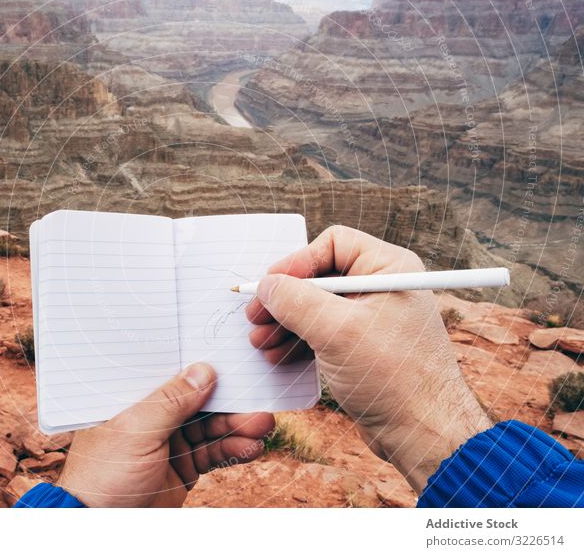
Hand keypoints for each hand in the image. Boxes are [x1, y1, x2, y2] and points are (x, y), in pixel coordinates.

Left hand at [56, 363, 274, 506]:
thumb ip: (171, 401)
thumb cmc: (103, 476)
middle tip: (257, 402)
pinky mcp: (181, 468)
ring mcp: (169, 443)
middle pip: (199, 402)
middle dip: (229, 403)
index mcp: (132, 399)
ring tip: (262, 426)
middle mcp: (152, 418)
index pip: (171, 376)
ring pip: (210, 428)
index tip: (232, 360)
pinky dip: (232, 450)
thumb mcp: (136, 431)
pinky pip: (212, 453)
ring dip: (237, 427)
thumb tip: (203, 371)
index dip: (201, 368)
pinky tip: (250, 447)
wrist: (100, 526)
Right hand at [245, 225, 491, 492]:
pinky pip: (322, 332)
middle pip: (319, 276)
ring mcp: (372, 318)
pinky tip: (278, 356)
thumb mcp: (336, 331)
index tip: (269, 286)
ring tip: (261, 343)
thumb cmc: (393, 377)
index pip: (332, 244)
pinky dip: (298, 341)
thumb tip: (266, 285)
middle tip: (255, 318)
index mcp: (389, 268)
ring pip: (316, 307)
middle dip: (284, 299)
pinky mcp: (363, 346)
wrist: (423, 434)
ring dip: (285, 323)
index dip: (296, 262)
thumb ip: (296, 301)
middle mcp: (382, 287)